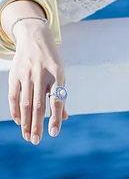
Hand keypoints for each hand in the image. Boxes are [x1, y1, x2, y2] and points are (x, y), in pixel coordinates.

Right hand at [8, 19, 68, 144]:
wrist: (34, 37)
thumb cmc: (51, 60)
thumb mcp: (60, 73)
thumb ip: (60, 95)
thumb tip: (64, 117)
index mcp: (57, 74)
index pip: (56, 100)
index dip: (55, 117)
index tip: (54, 133)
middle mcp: (41, 75)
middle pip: (38, 105)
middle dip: (36, 125)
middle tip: (36, 141)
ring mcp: (27, 74)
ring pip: (25, 103)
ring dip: (25, 122)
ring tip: (27, 136)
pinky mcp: (15, 74)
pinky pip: (14, 96)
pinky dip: (16, 110)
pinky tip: (19, 121)